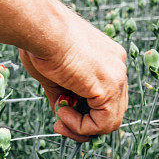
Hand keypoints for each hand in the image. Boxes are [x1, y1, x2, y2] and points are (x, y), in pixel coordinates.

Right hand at [20, 9, 127, 142]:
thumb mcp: (53, 76)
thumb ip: (63, 96)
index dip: (84, 114)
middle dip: (84, 126)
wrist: (41, 29)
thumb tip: (63, 116)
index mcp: (106, 59)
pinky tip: (63, 112)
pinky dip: (81, 126)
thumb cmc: (41, 45)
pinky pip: (102, 123)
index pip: (105, 98)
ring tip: (60, 118)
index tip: (61, 115)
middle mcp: (117, 66)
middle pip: (111, 112)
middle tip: (60, 124)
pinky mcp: (109, 87)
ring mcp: (116, 76)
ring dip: (81, 128)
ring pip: (110, 122)